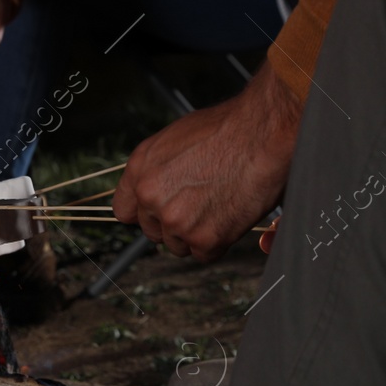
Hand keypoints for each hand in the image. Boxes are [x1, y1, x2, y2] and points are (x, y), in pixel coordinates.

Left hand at [114, 63, 300, 260]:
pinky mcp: (204, 239)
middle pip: (153, 232)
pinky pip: (204, 255)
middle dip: (174, 224)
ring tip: (218, 206)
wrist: (261, 134)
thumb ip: (155, 170)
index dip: (144, 213)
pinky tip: (228, 216)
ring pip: (178, 245)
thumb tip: (152, 190)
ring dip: (196, 234)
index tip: (157, 213)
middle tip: (200, 205)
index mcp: (140, 171)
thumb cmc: (226, 130)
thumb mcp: (173, 139)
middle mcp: (152, 197)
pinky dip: (218, 242)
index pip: (124, 211)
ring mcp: (176, 221)